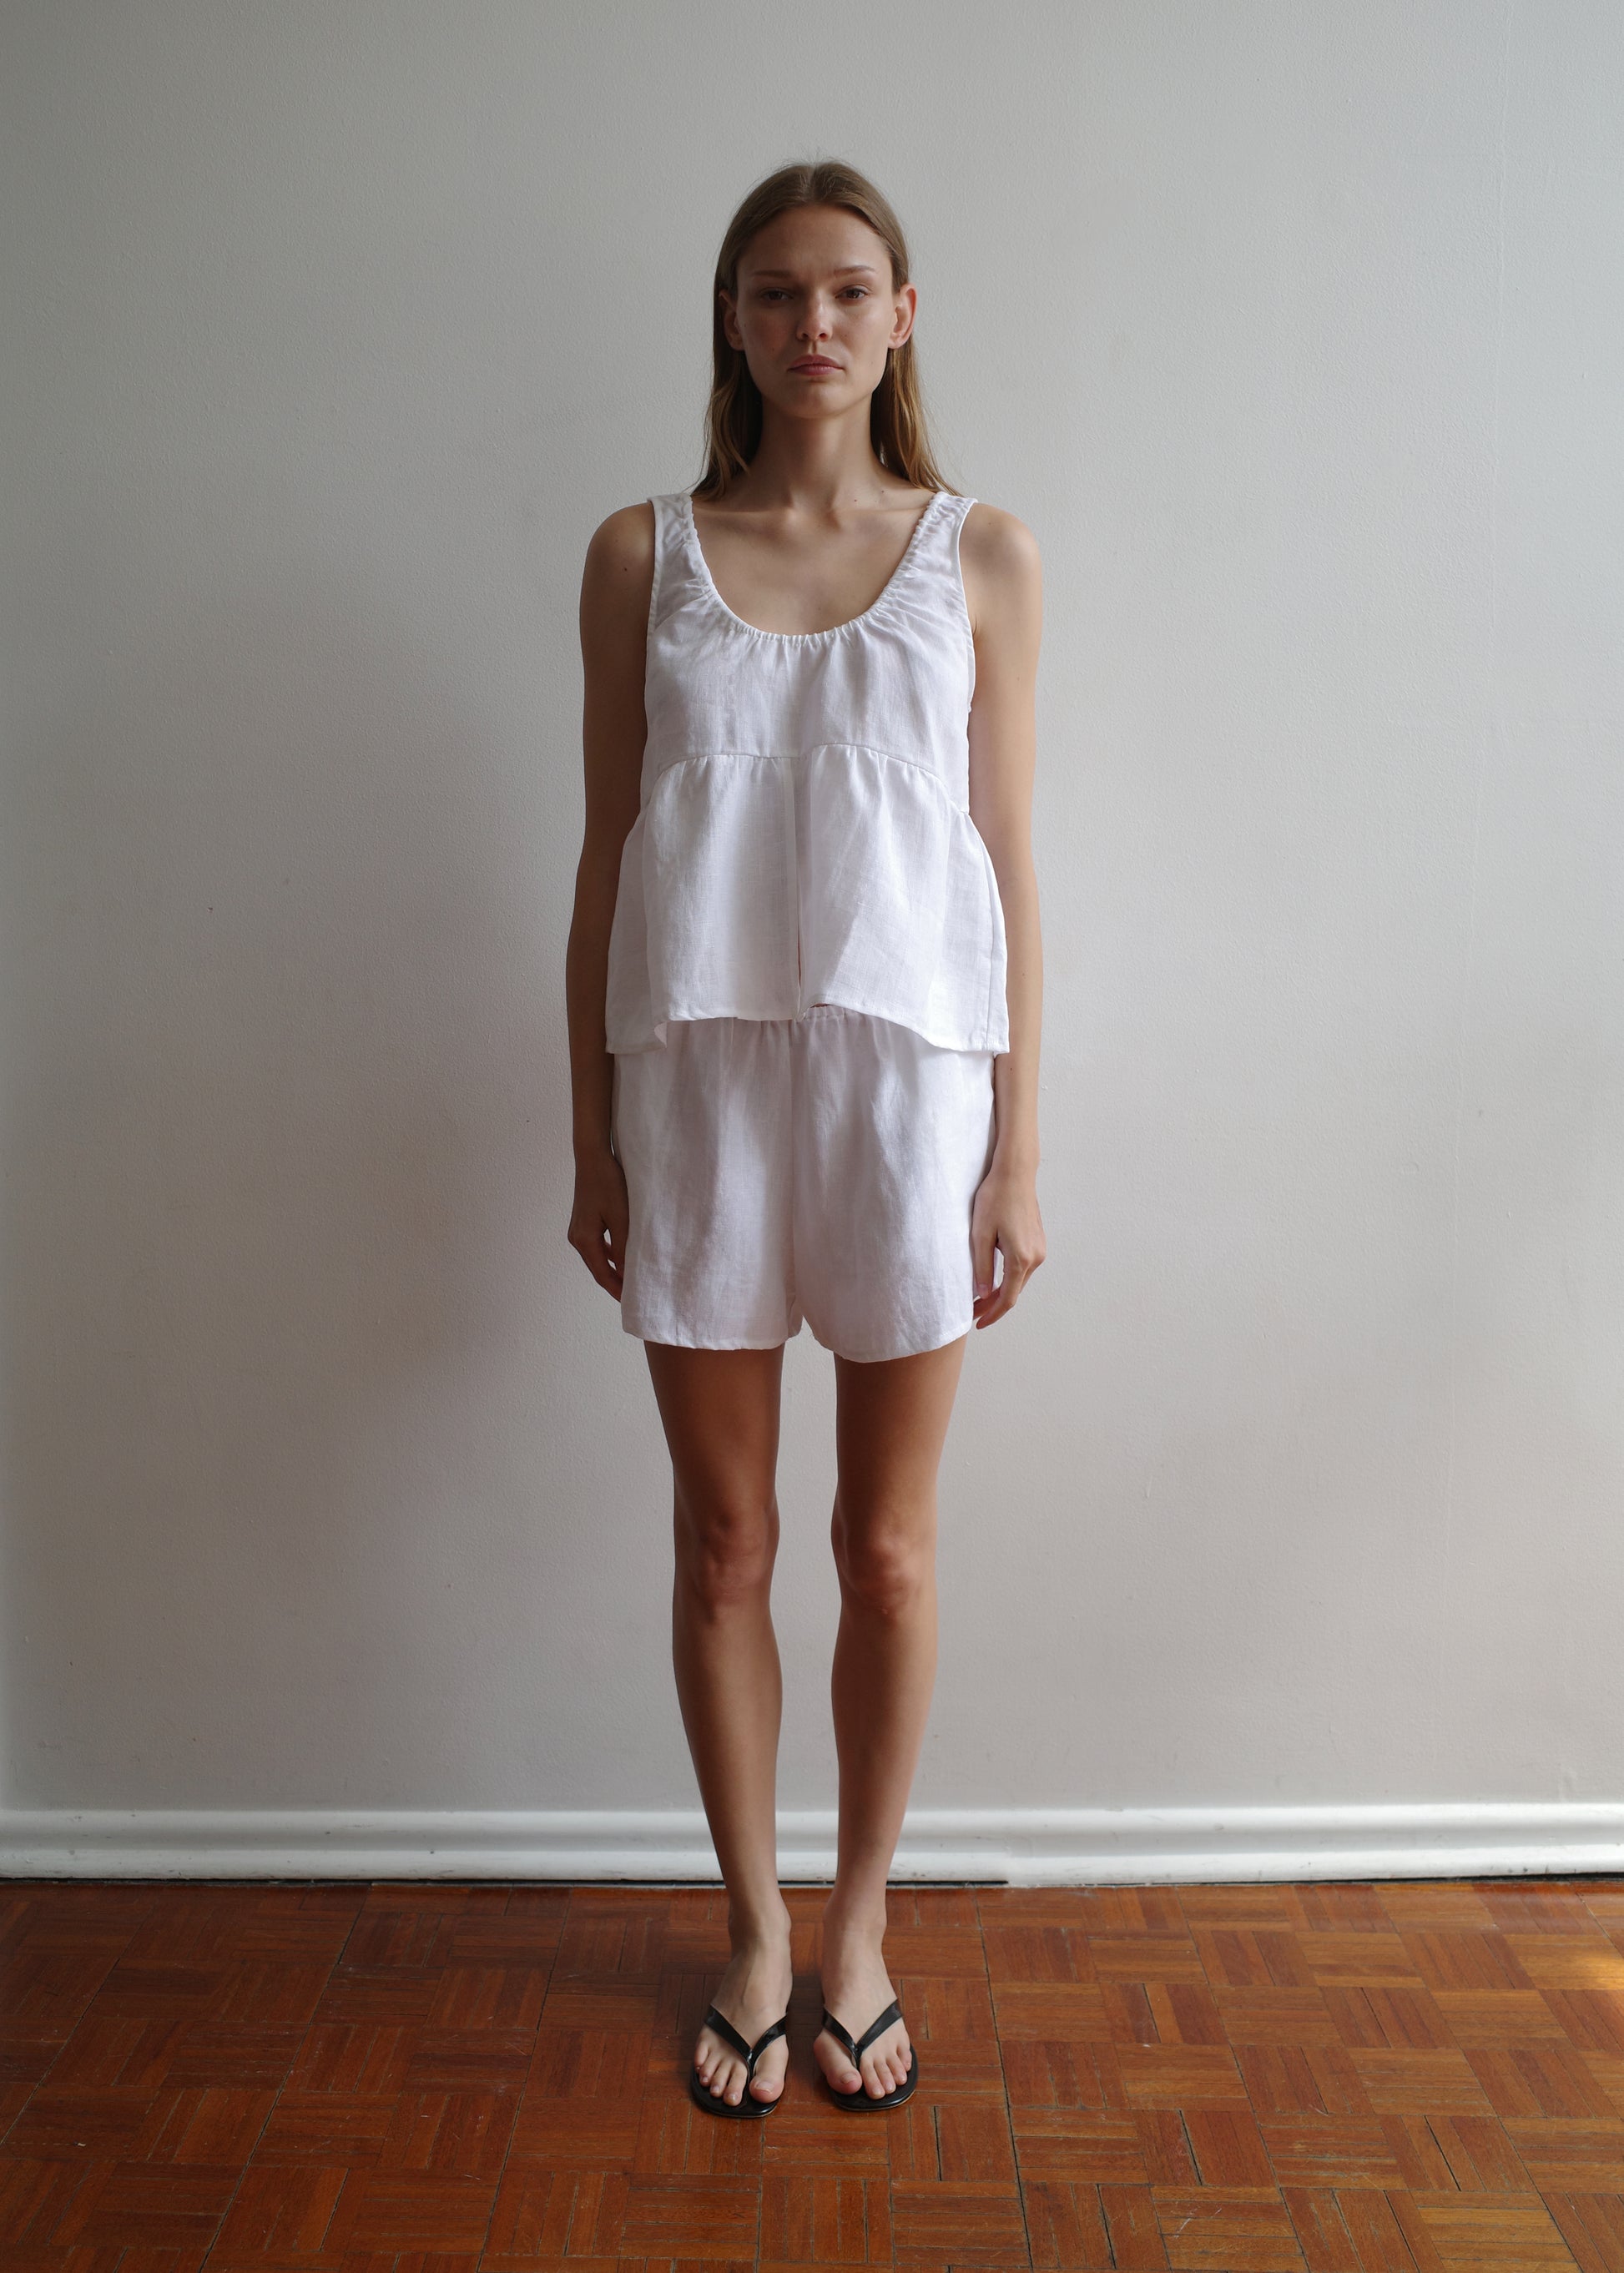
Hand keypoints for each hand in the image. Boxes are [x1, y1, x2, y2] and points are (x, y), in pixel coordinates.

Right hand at [568, 1149, 629, 1300]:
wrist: (592, 1157)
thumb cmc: (608, 1184)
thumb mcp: (622, 1217)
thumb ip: (625, 1247)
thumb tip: (629, 1274)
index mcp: (585, 1241)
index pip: (603, 1275)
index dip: (618, 1290)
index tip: (632, 1303)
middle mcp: (577, 1238)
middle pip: (599, 1269)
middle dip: (616, 1283)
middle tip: (634, 1296)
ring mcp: (578, 1230)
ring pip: (598, 1258)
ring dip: (613, 1269)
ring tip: (631, 1280)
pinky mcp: (583, 1221)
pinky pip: (597, 1245)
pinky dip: (610, 1255)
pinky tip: (622, 1256)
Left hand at [970, 1156, 1044, 1329]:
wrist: (1015, 1174)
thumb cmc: (994, 1199)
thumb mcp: (980, 1234)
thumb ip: (982, 1267)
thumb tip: (984, 1294)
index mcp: (1020, 1258)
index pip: (1007, 1298)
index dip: (992, 1314)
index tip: (978, 1324)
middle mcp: (1035, 1257)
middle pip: (1014, 1292)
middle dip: (993, 1305)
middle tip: (972, 1313)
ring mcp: (1039, 1249)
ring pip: (1019, 1280)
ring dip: (1001, 1292)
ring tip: (979, 1298)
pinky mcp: (1038, 1242)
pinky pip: (1022, 1268)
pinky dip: (1008, 1278)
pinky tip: (994, 1279)